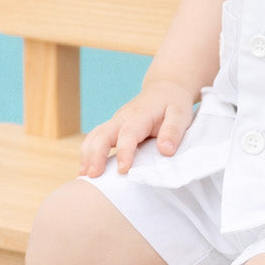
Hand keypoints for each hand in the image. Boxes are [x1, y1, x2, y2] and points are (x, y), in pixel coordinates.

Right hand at [78, 80, 196, 176]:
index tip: (123, 170)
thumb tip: (165, 151)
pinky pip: (95, 139)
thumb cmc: (173, 103)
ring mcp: (114, 122)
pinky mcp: (112, 128)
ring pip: (94, 136)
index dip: (125, 152)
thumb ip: (173, 131)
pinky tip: (85, 169)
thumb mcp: (180, 114)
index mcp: (139, 115)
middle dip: (95, 154)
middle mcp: (122, 118)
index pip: (128, 134)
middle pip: (102, 134)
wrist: (164, 88)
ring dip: (86, 154)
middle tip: (92, 175)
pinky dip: (87, 153)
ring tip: (83, 175)